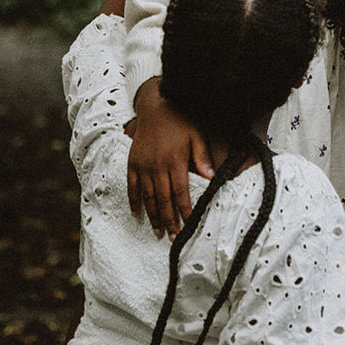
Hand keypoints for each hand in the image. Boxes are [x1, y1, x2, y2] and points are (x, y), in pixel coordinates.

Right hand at [128, 77, 213, 236]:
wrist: (155, 107)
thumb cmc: (180, 121)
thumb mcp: (197, 136)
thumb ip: (203, 157)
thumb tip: (212, 178)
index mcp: (175, 161)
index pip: (181, 192)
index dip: (185, 210)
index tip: (190, 224)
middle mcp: (157, 166)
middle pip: (164, 199)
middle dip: (170, 220)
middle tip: (174, 237)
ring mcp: (142, 166)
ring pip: (148, 197)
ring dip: (153, 216)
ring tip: (158, 232)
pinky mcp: (132, 163)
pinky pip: (132, 187)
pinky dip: (134, 201)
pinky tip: (138, 214)